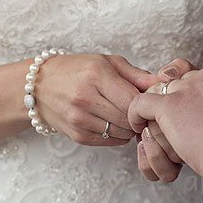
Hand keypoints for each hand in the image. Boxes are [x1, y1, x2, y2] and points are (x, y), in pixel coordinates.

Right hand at [34, 53, 160, 145]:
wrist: (40, 85)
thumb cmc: (76, 69)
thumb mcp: (106, 62)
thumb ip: (135, 74)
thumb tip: (162, 82)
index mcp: (96, 75)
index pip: (134, 100)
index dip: (146, 104)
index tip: (148, 101)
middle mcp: (86, 98)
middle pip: (130, 119)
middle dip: (139, 116)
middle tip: (141, 110)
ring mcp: (80, 119)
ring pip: (122, 133)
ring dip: (129, 127)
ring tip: (126, 115)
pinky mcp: (77, 135)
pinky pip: (111, 140)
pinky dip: (117, 134)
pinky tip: (112, 121)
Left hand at [128, 66, 202, 175]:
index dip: (196, 95)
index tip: (197, 111)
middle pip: (181, 81)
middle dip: (176, 100)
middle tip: (178, 123)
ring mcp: (187, 89)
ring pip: (161, 91)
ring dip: (159, 112)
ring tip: (158, 130)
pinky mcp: (169, 105)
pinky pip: (142, 103)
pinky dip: (136, 113)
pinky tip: (137, 125)